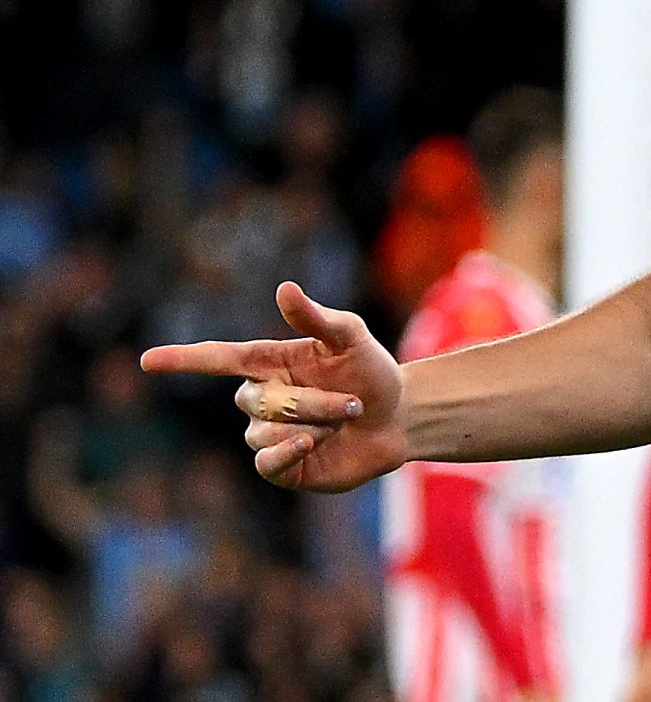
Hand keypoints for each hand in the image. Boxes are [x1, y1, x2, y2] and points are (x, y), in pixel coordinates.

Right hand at [140, 281, 406, 492]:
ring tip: (347, 418)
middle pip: (258, 400)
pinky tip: (313, 442)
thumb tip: (284, 289)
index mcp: (270, 362)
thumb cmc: (370, 371)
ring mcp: (268, 433)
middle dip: (311, 401)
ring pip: (266, 431)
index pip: (218, 360)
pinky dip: (288, 451)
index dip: (183, 360)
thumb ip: (317, 317)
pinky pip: (266, 462)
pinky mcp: (280, 465)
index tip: (148, 361)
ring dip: (314, 424)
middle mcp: (262, 398)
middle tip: (353, 402)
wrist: (398, 418)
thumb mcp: (351, 338)